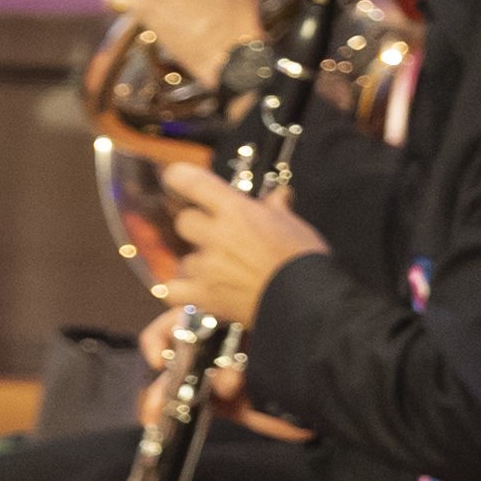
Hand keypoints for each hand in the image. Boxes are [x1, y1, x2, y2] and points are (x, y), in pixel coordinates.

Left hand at [151, 161, 323, 329]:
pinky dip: (182, 291)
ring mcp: (206, 266)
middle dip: (197, 228)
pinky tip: (199, 291)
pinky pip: (173, 290)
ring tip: (224, 271)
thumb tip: (278, 196)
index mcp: (236, 211)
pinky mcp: (203, 295)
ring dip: (198, 263)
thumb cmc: (303, 262)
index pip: (191, 182)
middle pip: (184, 222)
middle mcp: (216, 235)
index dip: (179, 178)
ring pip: (185, 258)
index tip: (179, 180)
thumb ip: (276, 208)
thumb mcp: (294, 225)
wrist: (307, 301)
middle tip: (218, 237)